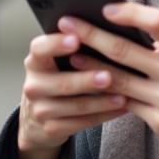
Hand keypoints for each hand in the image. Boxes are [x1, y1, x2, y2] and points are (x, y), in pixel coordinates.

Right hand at [16, 31, 127, 158]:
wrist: (36, 118)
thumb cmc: (56, 78)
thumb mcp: (55, 62)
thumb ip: (72, 47)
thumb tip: (105, 29)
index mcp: (35, 62)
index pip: (40, 49)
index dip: (56, 44)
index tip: (76, 39)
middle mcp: (34, 86)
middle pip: (62, 83)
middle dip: (87, 80)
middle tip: (109, 76)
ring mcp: (41, 110)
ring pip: (75, 106)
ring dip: (102, 102)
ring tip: (124, 95)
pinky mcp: (52, 129)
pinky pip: (82, 123)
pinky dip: (104, 115)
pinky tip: (120, 109)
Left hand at [60, 4, 158, 158]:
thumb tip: (124, 26)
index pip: (157, 21)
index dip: (129, 13)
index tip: (104, 7)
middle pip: (125, 50)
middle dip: (91, 35)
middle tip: (66, 24)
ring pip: (118, 79)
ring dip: (89, 66)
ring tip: (69, 55)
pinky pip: (125, 104)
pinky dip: (105, 93)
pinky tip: (88, 86)